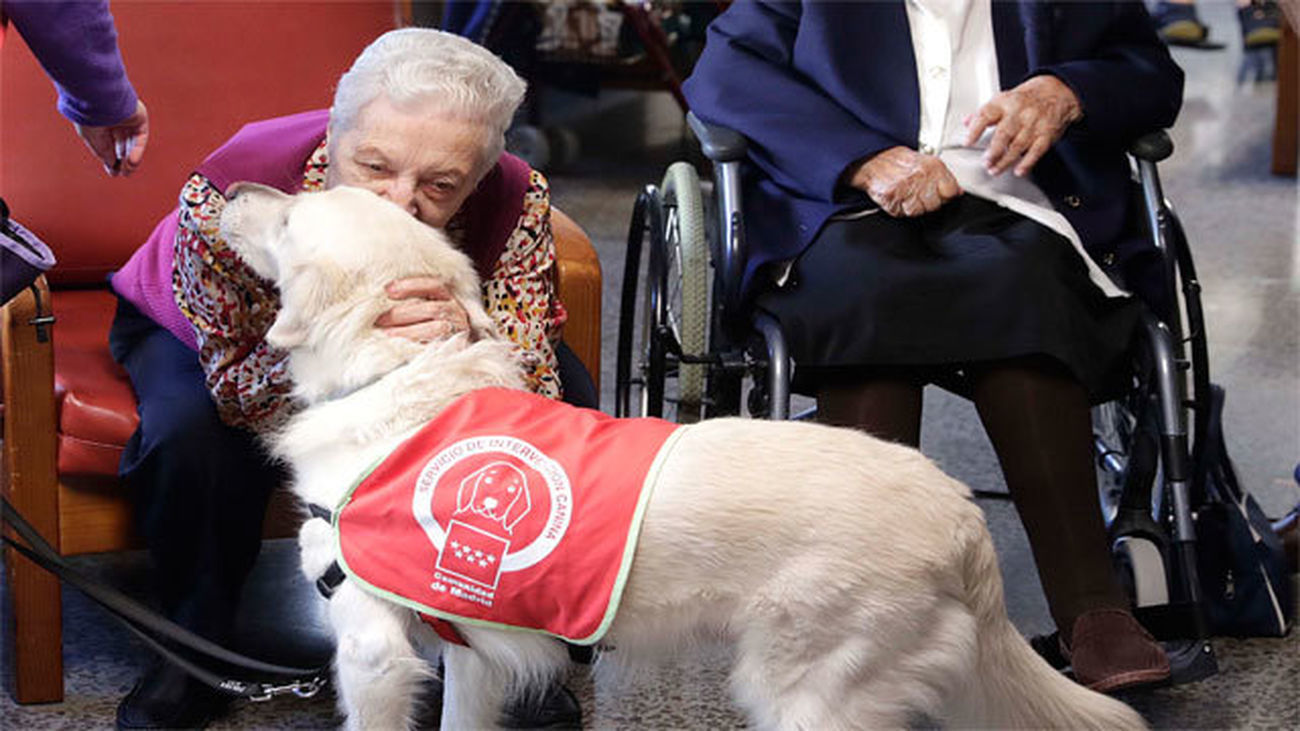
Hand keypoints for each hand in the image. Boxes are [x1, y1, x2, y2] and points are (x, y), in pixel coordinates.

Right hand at [74, 100, 149, 176]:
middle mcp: (114, 121)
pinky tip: (131, 162)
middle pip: (123, 146)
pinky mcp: (139, 118)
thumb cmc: (89, 116)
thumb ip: (104, 154)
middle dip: (124, 161)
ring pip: (133, 144)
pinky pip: (141, 138)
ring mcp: (128, 119)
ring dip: (132, 159)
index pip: (108, 144)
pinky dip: (137, 151)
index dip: (112, 159)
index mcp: (99, 124)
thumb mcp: (93, 140)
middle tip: (124, 173)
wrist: (98, 97)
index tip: (113, 172)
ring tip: (127, 171)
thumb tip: (114, 168)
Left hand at [375, 276, 470, 341]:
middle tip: (380, 319)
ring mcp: (459, 331)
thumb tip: (384, 295)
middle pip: (433, 309)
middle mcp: (457, 313)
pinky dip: (418, 345)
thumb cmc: (429, 326)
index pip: (434, 286)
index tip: (388, 290)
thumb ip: (410, 302)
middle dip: (403, 313)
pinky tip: (401, 346)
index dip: (411, 286)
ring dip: (408, 331)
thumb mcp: (423, 309)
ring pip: (436, 329)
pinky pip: (438, 347)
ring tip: (387, 334)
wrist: (453, 356)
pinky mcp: (456, 349)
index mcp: (449, 298)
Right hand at [846, 146, 961, 217]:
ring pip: (919, 211)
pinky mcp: (891, 198)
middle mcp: (920, 176)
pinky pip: (902, 213)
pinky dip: (900, 209)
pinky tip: (897, 198)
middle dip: (928, 203)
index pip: (951, 192)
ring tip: (907, 195)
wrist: (873, 160)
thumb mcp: (926, 163)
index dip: (946, 196)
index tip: (939, 195)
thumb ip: (944, 177)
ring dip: (913, 207)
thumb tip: (958, 191)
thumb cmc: (899, 162)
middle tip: (918, 194)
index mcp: (932, 166)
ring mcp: (905, 187)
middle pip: (935, 205)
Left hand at [964, 75, 1081, 177]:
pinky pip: (1037, 150)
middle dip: (994, 150)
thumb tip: (966, 122)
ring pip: (1018, 145)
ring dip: (1006, 160)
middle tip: (985, 162)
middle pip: (1004, 133)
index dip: (975, 129)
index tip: (967, 142)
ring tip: (995, 170)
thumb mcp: (1003, 99)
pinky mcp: (1047, 134)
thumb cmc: (1026, 98)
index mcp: (1005, 103)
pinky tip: (1018, 170)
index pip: (986, 115)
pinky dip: (1027, 162)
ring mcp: (1034, 124)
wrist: (1057, 91)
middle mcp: (1019, 113)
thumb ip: (984, 112)